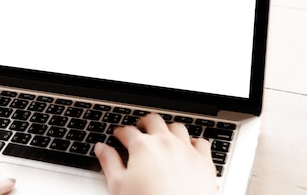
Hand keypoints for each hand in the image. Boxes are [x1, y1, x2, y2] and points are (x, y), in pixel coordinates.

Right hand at [94, 113, 216, 194]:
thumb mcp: (118, 185)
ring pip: (178, 128)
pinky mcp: (205, 162)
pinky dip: (194, 143)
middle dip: (144, 123)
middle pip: (153, 121)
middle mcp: (165, 143)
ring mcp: (187, 150)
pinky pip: (202, 142)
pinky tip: (189, 149)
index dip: (120, 132)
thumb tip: (101, 148)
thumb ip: (109, 162)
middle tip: (140, 130)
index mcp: (142, 146)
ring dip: (169, 130)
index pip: (127, 131)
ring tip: (164, 137)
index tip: (118, 136)